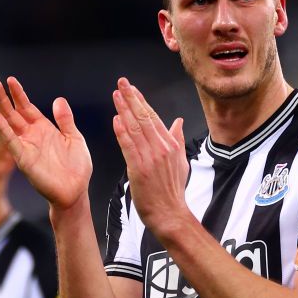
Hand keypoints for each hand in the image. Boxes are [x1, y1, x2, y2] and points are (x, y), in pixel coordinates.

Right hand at [0, 76, 92, 209]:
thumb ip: (65, 119)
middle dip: (6, 97)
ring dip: (2, 107)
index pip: (27, 108)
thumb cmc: (76, 167)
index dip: (19, 94)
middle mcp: (32, 136)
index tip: (11, 80)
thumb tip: (59, 99)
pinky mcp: (24, 159)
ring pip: (10, 123)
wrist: (76, 191)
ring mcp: (26, 147)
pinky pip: (12, 142)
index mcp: (44, 129)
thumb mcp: (74, 138)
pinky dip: (3, 129)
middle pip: (15, 113)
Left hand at [111, 78, 190, 237]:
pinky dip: (122, 132)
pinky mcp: (138, 168)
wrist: (169, 213)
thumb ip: (177, 140)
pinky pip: (129, 146)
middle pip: (144, 117)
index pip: (153, 117)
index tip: (132, 89)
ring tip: (116, 95)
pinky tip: (116, 120)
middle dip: (131, 98)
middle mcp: (161, 148)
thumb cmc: (172, 190)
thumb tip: (178, 122)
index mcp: (170, 144)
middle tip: (122, 83)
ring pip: (135, 128)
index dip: (141, 101)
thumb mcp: (181, 162)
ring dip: (124, 110)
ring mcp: (150, 157)